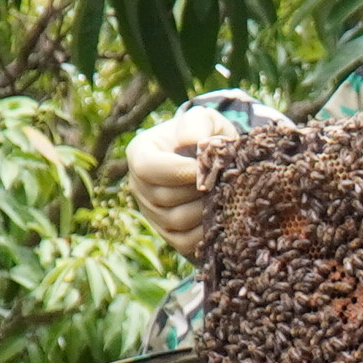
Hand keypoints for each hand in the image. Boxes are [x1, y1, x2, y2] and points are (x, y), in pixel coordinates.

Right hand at [124, 106, 241, 256]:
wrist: (214, 161)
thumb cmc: (207, 136)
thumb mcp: (205, 120)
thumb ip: (198, 124)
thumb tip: (193, 141)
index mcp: (140, 153)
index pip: (148, 168)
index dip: (178, 171)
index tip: (206, 168)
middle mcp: (138, 185)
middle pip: (164, 197)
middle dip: (198, 191)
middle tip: (223, 181)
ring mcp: (151, 213)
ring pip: (176, 221)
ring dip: (204, 210)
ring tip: (224, 195)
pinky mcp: (167, 234)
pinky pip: (185, 241)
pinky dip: (206, 231)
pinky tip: (220, 214)